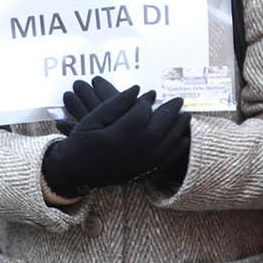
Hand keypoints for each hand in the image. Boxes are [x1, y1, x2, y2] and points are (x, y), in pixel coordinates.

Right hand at [42, 84, 188, 197]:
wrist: (75, 171)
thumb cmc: (81, 142)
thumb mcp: (92, 119)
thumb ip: (116, 103)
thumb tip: (138, 89)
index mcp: (118, 135)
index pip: (141, 113)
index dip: (147, 102)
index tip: (150, 94)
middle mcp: (132, 151)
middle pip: (159, 127)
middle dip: (170, 112)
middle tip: (179, 100)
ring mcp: (138, 164)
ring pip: (166, 144)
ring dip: (178, 129)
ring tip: (186, 116)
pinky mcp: (141, 173)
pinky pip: (164, 161)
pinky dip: (176, 151)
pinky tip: (183, 140)